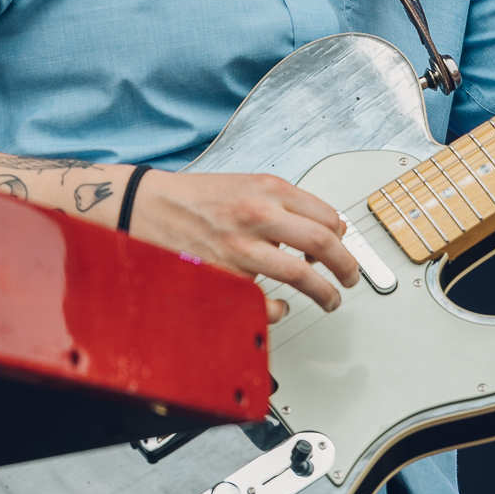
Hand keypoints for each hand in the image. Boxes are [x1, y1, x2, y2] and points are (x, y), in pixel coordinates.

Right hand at [127, 172, 359, 319]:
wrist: (143, 206)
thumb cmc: (193, 198)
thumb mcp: (245, 184)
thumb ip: (282, 204)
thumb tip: (321, 228)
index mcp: (268, 189)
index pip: (327, 216)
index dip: (342, 237)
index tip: (343, 248)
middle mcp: (258, 216)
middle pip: (323, 244)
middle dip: (347, 266)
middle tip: (351, 278)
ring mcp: (240, 249)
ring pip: (301, 277)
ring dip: (325, 293)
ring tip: (330, 299)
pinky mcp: (223, 277)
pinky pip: (266, 302)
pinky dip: (280, 309)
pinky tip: (281, 306)